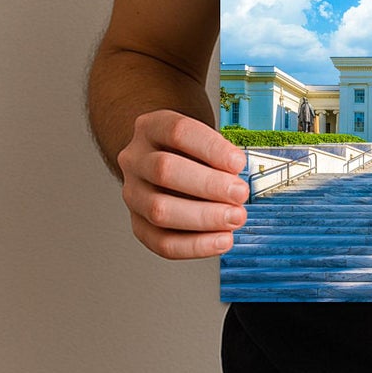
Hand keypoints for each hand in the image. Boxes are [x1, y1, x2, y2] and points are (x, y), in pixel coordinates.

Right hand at [117, 109, 249, 259]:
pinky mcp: (137, 223)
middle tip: (239, 194)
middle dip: (208, 185)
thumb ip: (218, 153)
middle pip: (164, 170)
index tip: (239, 162)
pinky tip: (220, 240)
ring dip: (204, 218)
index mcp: (152, 127)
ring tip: (234, 218)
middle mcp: (135, 159)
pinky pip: (161, 242)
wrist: (161, 158)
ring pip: (159, 210)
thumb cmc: (188, 148)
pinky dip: (195, 245)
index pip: (178, 132)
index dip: (211, 148)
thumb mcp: (201, 136)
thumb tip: (239, 177)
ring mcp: (132, 192)